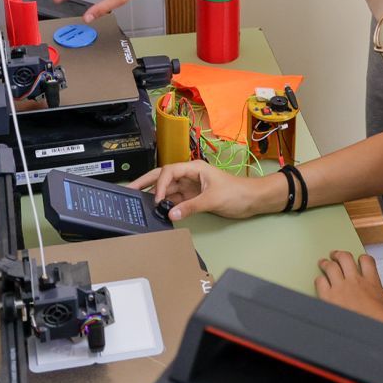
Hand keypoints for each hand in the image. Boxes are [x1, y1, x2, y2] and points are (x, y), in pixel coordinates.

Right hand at [129, 161, 283, 221]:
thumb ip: (190, 207)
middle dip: (147, 182)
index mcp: (194, 168)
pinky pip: (175, 200)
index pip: (169, 171)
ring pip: (168, 190)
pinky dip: (166, 205)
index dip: (160, 184)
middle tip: (130, 190)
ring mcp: (191, 187)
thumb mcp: (212, 199)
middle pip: (164, 177)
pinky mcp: (193, 197)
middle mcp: (190, 175)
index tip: (157, 199)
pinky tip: (158, 211)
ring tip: (140, 203)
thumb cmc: (237, 193)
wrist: (252, 200)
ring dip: (156, 196)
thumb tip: (170, 214)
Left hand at [314, 251, 382, 326]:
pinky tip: (320, 281)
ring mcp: (340, 288)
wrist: (371, 333)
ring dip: (326, 263)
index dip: (362, 258)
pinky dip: (319, 280)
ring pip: (330, 267)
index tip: (359, 259)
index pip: (366, 261)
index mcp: (372, 282)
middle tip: (335, 254)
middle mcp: (355, 281)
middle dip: (339, 254)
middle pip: (345, 258)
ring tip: (323, 262)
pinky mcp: (328, 297)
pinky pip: (320, 282)